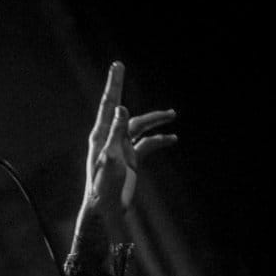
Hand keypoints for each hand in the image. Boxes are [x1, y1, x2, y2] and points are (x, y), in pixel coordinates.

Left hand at [83, 61, 177, 223]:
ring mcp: (121, 148)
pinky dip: (159, 140)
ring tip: (173, 114)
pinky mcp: (130, 159)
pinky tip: (172, 139)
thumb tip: (122, 108)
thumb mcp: (111, 157)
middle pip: (125, 112)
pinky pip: (147, 144)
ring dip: (155, 120)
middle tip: (122, 67)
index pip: (109, 104)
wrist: (106, 209)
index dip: (114, 84)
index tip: (117, 65)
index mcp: (101, 135)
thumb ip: (117, 132)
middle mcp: (110, 138)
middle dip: (127, 92)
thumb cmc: (103, 185)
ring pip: (140, 127)